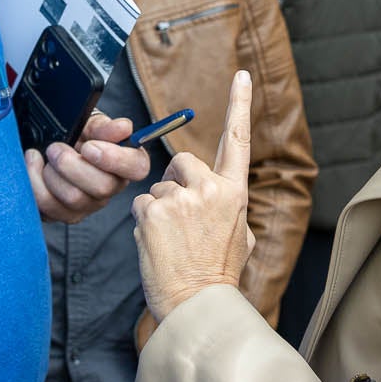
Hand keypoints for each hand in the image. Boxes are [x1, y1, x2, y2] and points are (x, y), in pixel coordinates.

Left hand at [28, 111, 150, 222]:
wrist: (53, 145)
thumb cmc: (77, 136)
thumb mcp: (90, 125)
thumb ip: (105, 127)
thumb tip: (123, 128)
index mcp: (124, 162)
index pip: (137, 168)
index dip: (115, 159)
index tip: (89, 147)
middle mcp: (111, 187)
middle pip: (102, 187)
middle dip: (71, 164)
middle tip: (56, 148)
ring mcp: (89, 204)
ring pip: (73, 198)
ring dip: (51, 173)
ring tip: (45, 156)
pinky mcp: (65, 214)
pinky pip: (49, 207)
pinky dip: (35, 183)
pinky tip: (34, 165)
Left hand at [133, 71, 255, 322]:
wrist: (198, 306)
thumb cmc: (217, 275)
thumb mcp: (239, 238)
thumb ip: (228, 209)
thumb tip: (218, 200)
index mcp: (234, 194)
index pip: (238, 141)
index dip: (239, 105)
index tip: (241, 76)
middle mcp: (210, 190)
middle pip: (180, 164)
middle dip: (175, 185)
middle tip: (181, 223)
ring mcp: (181, 199)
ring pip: (156, 189)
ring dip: (158, 211)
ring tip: (172, 244)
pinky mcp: (154, 211)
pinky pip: (139, 205)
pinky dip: (144, 224)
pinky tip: (158, 246)